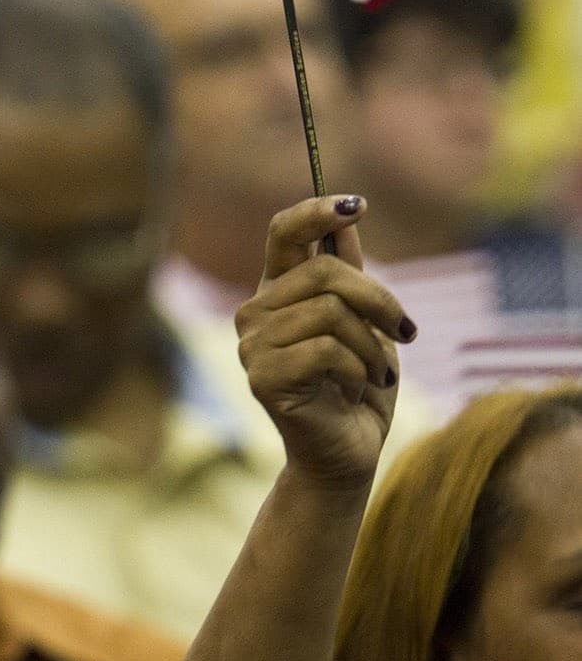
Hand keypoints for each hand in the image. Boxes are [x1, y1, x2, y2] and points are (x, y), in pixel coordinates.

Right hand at [235, 196, 417, 491]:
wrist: (347, 455)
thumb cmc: (357, 389)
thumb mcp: (365, 324)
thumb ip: (349, 276)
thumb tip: (347, 222)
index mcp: (278, 292)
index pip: (283, 233)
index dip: (316, 211)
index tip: (357, 205)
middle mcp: (255, 312)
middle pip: (324, 271)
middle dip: (380, 299)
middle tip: (407, 331)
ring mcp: (253, 345)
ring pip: (331, 312)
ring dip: (372, 346)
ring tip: (376, 372)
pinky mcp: (262, 377)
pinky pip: (327, 350)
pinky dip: (358, 370)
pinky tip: (354, 390)